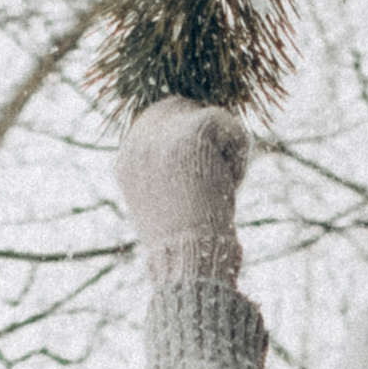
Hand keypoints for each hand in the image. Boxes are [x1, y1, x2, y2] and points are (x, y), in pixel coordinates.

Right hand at [119, 96, 249, 284]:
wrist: (190, 260)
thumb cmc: (187, 247)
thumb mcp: (165, 206)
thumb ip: (168, 174)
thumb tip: (202, 152)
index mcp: (127, 160)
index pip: (157, 122)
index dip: (185, 138)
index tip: (204, 171)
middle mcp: (139, 141)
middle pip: (181, 108)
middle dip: (206, 136)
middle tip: (219, 177)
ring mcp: (164, 133)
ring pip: (207, 116)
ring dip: (223, 150)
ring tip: (220, 188)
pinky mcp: (194, 130)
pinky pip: (230, 123)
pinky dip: (240, 155)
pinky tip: (229, 184)